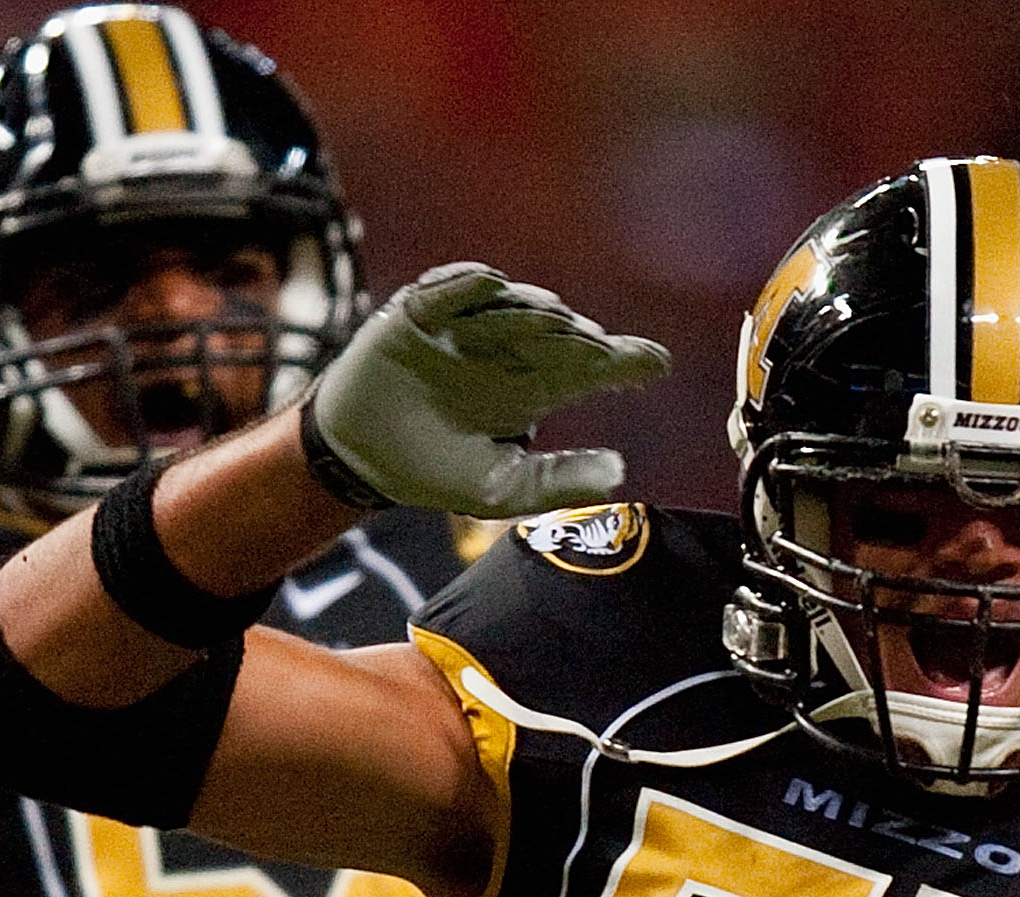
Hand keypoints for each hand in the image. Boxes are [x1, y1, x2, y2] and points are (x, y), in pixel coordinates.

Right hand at [303, 263, 670, 516]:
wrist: (361, 457)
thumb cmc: (435, 471)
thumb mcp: (500, 489)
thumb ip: (556, 480)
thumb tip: (621, 471)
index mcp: (534, 390)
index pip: (588, 370)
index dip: (624, 362)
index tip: (658, 362)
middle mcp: (509, 353)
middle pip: (557, 336)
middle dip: (581, 339)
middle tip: (601, 348)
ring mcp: (467, 329)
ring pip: (511, 310)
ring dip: (534, 312)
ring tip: (557, 320)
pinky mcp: (422, 315)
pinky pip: (448, 291)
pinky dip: (467, 284)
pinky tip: (490, 284)